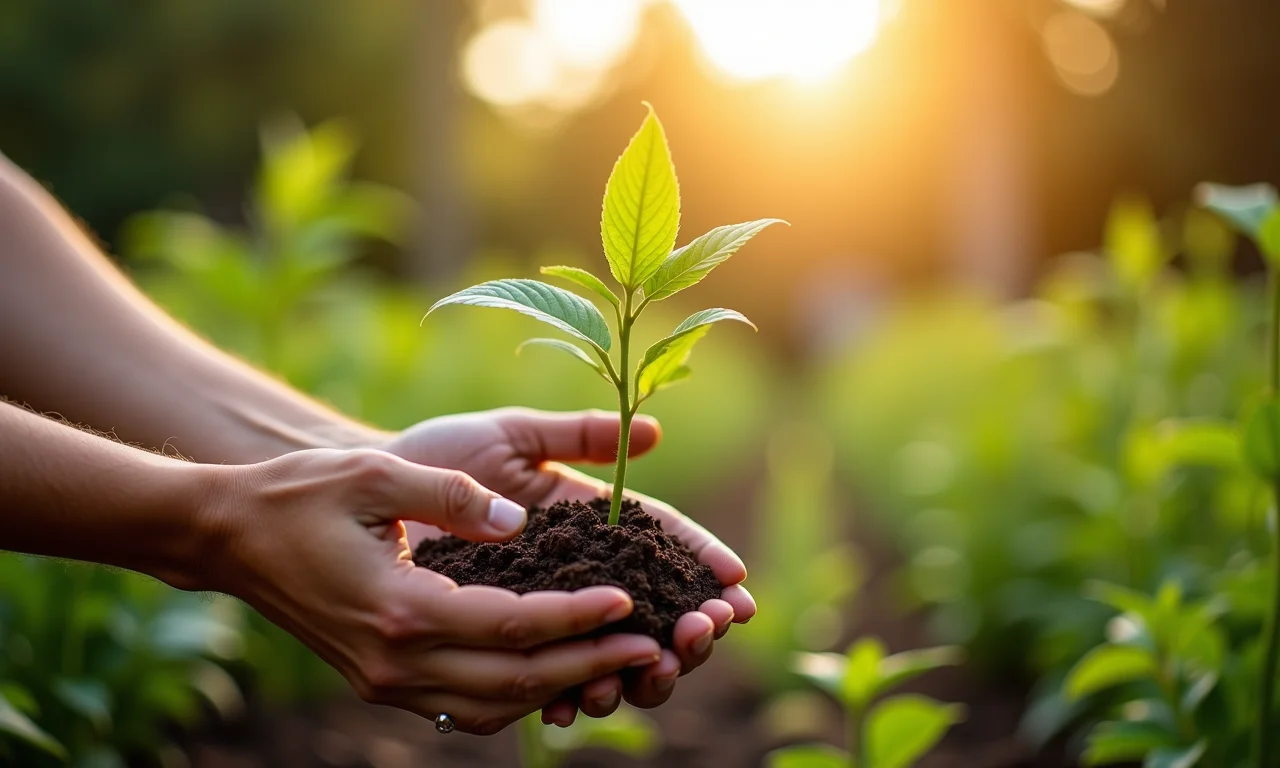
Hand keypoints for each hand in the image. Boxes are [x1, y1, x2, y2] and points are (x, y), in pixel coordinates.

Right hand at [201, 448, 661, 734]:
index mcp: (399, 609)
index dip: (575, 617)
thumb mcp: (378, 474)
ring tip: (615, 661)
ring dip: (557, 688)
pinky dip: (512, 697)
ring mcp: (384, 680)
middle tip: (651, 647)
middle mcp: (394, 661)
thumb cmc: (300, 494)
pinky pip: (460, 708)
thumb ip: (456, 498)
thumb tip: (521, 520)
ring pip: (489, 707)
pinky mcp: (381, 679)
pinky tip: (548, 672)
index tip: (627, 600)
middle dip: (587, 666)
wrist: (226, 536)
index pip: (510, 626)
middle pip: (512, 682)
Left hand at [380, 407, 756, 722]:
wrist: (367, 493)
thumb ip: (577, 435)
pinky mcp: (501, 644)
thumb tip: (653, 433)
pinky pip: (545, 681)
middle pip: (652, 612)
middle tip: (704, 631)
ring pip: (609, 655)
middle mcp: (574, 573)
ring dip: (640, 671)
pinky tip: (577, 700)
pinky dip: (568, 694)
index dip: (701, 562)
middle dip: (688, 629)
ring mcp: (542, 612)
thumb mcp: (512, 436)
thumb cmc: (438, 454)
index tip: (736, 583)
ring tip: (652, 670)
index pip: (660, 543)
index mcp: (589, 520)